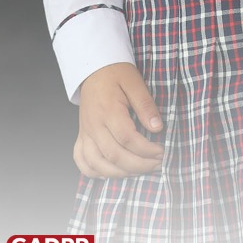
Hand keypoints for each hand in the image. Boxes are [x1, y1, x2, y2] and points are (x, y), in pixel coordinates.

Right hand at [73, 62, 165, 178]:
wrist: (93, 68)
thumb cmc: (115, 73)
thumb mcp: (135, 82)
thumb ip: (145, 105)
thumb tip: (157, 127)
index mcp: (108, 110)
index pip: (127, 138)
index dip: (146, 150)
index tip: (161, 151)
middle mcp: (94, 125)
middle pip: (114, 155)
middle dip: (139, 165)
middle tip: (156, 164)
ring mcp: (85, 132)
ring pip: (97, 163)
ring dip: (120, 173)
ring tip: (139, 170)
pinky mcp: (82, 136)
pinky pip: (81, 160)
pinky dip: (94, 172)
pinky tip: (111, 172)